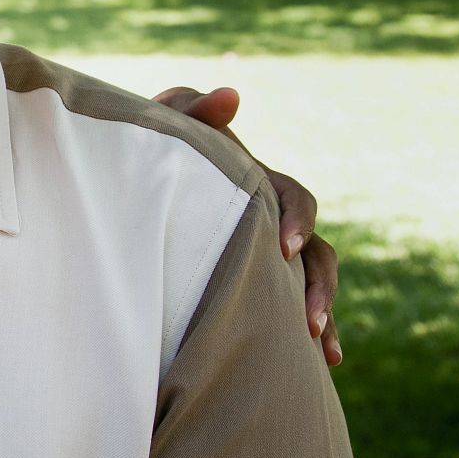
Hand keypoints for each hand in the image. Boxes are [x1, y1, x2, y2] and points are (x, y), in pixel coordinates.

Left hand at [154, 85, 340, 367]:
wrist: (133, 186)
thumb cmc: (154, 151)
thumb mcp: (165, 127)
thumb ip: (190, 108)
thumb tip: (232, 95)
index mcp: (257, 183)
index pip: (292, 197)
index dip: (297, 220)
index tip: (283, 248)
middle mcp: (273, 220)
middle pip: (319, 250)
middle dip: (317, 283)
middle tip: (306, 317)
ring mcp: (272, 254)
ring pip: (316, 281)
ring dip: (323, 309)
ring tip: (319, 343)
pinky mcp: (261, 283)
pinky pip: (296, 308)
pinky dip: (318, 330)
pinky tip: (325, 362)